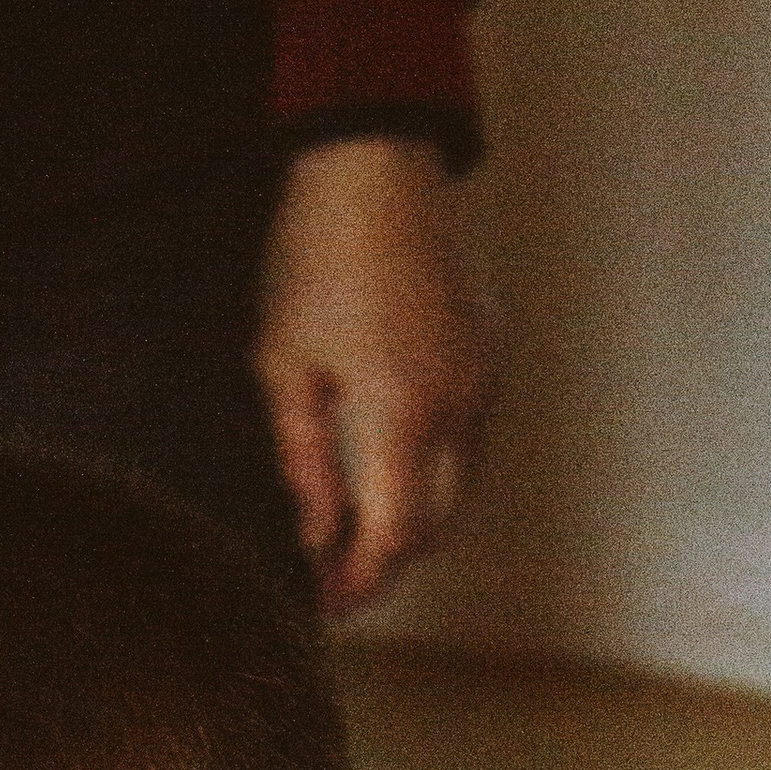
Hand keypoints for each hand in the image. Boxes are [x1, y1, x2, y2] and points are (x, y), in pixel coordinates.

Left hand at [254, 135, 491, 617]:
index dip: (362, 581)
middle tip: (337, 582)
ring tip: (354, 536)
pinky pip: (467, 441)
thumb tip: (317, 536)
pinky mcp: (487, 355)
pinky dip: (431, 475)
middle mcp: (459, 402)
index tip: (327, 604)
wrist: (376, 165)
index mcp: (403, 409)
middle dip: (388, 563)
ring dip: (413, 521)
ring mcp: (482, 377)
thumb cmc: (319, 254)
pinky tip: (386, 473)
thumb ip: (304, 463)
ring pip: (460, 487)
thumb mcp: (283, 366)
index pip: (395, 534)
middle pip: (438, 524)